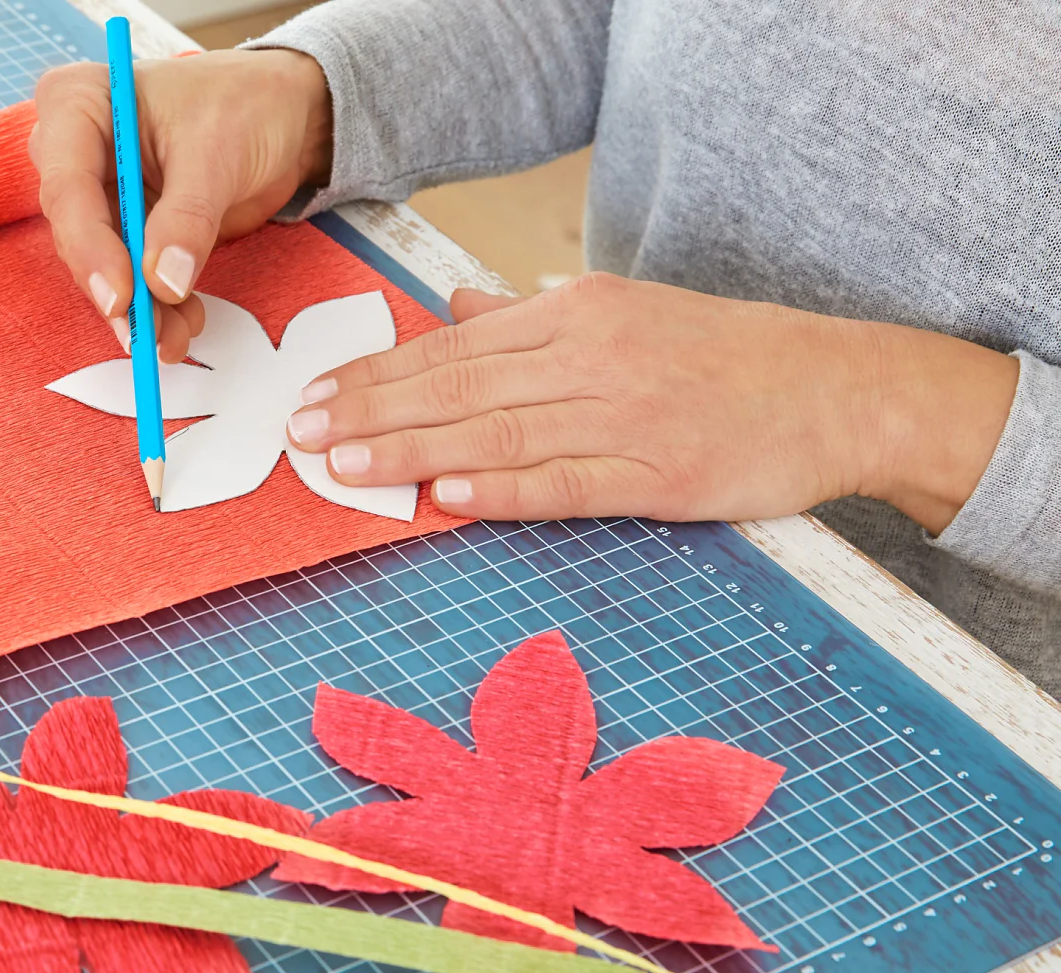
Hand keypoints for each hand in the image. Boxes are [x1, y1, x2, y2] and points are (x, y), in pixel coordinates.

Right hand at [30, 48, 331, 361]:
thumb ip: (188, 217)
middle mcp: (74, 149)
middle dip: (116, 288)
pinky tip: (183, 324)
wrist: (282, 112)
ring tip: (174, 340)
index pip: (67, 186)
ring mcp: (98, 191)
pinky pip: (131, 274)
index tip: (122, 296)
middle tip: (143, 333)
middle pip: (77, 232)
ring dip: (138, 308)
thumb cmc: (244, 103)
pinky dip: (156, 305)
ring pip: (103, 264)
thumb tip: (163, 284)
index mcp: (79, 104)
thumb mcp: (218, 152)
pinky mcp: (125, 225)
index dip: (90, 246)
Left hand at [285, 274, 1018, 532]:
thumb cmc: (724, 357)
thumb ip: (533, 316)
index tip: (316, 395)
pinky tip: (445, 496)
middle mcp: (593, 355)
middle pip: (460, 385)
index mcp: (576, 312)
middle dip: (372, 411)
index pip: (453, 344)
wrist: (841, 389)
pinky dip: (502, 489)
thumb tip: (458, 304)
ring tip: (344, 466)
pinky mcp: (659, 476)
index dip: (378, 373)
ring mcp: (626, 416)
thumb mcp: (626, 313)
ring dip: (412, 450)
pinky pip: (565, 483)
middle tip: (302, 434)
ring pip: (497, 432)